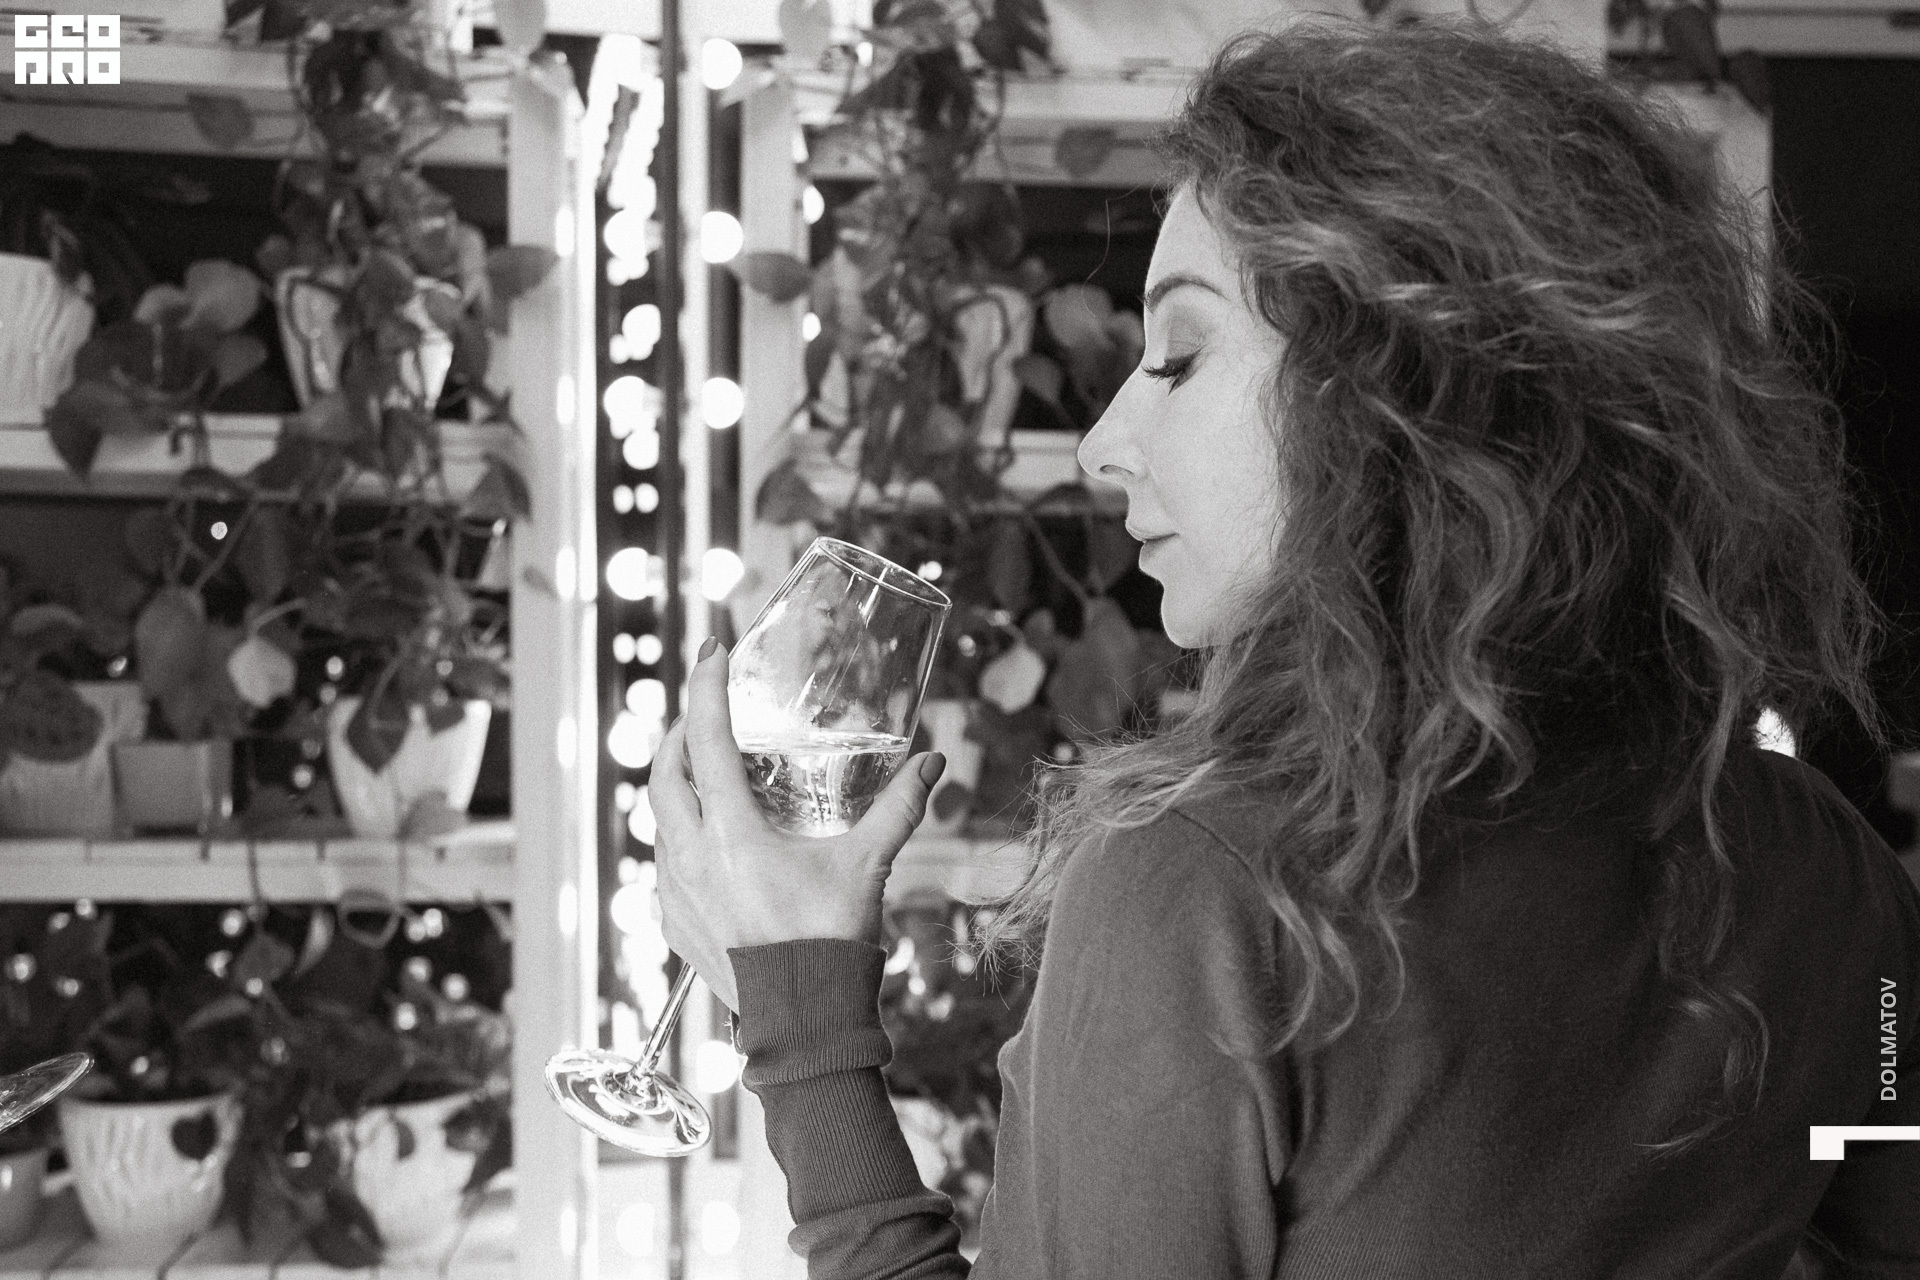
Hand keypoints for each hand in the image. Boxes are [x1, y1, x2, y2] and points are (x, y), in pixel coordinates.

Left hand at [647, 639, 946, 1010]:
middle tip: (702, 711)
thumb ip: (899, 810)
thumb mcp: (868, 867)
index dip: (705, 688)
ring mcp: (674, 893)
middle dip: (678, 732)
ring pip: (658, 820)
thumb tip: (934, 763)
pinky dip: (678, 838)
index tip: (710, 652)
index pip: (705, 741)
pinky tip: (705, 841)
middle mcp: (691, 858)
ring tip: (705, 773)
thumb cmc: (831, 944)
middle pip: (663, 772)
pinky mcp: (671, 924)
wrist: (803, 1023)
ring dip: (676, 786)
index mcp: (732, 835)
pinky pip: (662, 866)